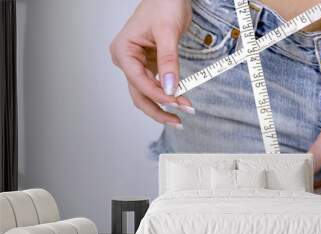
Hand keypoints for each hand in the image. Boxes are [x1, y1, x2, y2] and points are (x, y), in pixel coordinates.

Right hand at [110, 0, 193, 127]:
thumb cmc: (164, 3)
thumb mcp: (167, 32)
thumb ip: (168, 60)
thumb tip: (171, 88)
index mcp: (123, 51)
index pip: (138, 81)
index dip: (157, 95)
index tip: (176, 103)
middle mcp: (126, 60)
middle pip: (139, 94)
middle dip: (159, 109)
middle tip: (178, 121)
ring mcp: (137, 64)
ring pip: (147, 93)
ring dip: (164, 105)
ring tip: (182, 114)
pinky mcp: (149, 65)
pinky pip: (156, 85)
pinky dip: (168, 93)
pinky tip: (179, 100)